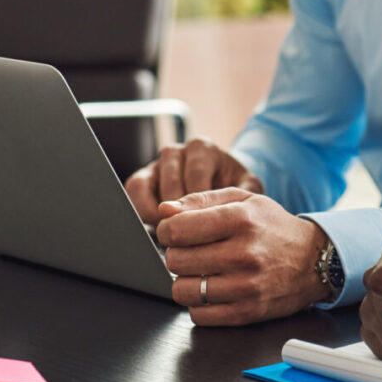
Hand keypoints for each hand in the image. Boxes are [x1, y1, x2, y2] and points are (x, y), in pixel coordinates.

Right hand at [124, 138, 263, 224]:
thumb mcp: (247, 188)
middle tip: (191, 233)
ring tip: (176, 230)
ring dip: (159, 212)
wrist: (220, 185)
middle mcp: (177, 151)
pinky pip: (134, 190)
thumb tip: (234, 211)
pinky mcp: (142, 177)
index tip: (206, 224)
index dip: (199, 204)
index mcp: (203, 149)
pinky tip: (159, 224)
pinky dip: (143, 210)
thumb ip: (245, 194)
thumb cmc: (233, 187)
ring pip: (148, 185)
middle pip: (170, 182)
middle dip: (181, 212)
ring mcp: (156, 163)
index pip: (196, 175)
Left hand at [152, 187, 327, 325]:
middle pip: (176, 261)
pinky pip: (199, 315)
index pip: (177, 230)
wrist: (315, 260)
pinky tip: (213, 291)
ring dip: (186, 282)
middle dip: (178, 255)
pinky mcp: (247, 312)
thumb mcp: (244, 201)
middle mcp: (243, 253)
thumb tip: (165, 211)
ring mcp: (245, 286)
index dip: (168, 230)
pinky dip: (199, 304)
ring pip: (182, 291)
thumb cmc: (275, 228)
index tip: (175, 232)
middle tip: (194, 252)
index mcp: (241, 220)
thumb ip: (202, 200)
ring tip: (202, 273)